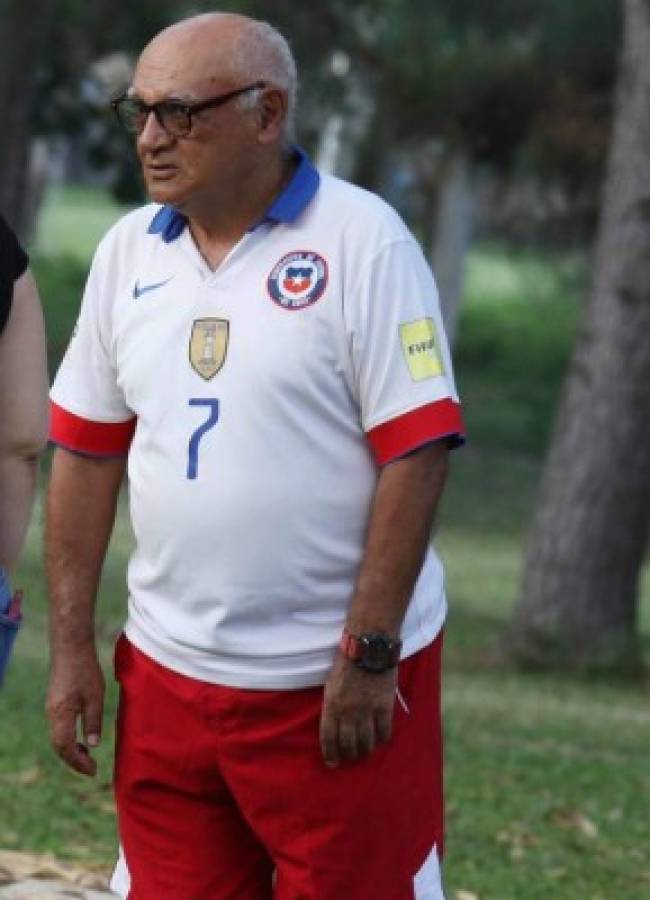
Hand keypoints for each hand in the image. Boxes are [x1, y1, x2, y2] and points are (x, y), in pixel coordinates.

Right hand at [46, 645, 104, 776]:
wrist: (71, 648)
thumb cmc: (85, 670)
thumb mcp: (95, 697)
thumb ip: (93, 722)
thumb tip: (93, 745)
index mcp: (61, 715)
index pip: (66, 748)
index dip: (78, 763)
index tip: (93, 771)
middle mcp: (52, 715)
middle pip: (59, 747)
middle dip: (74, 761)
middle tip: (91, 769)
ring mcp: (51, 709)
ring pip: (58, 738)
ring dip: (71, 750)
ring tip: (87, 757)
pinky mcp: (55, 703)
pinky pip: (59, 728)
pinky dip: (68, 739)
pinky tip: (81, 738)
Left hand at [319, 652, 397, 767]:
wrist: (368, 648)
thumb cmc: (347, 663)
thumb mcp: (331, 685)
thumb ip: (332, 705)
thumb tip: (335, 724)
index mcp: (331, 705)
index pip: (328, 737)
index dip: (330, 754)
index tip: (332, 763)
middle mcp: (348, 712)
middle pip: (348, 744)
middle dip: (349, 755)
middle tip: (351, 758)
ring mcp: (367, 710)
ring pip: (366, 741)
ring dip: (365, 751)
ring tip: (366, 752)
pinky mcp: (384, 707)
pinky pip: (384, 731)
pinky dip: (382, 739)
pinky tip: (381, 739)